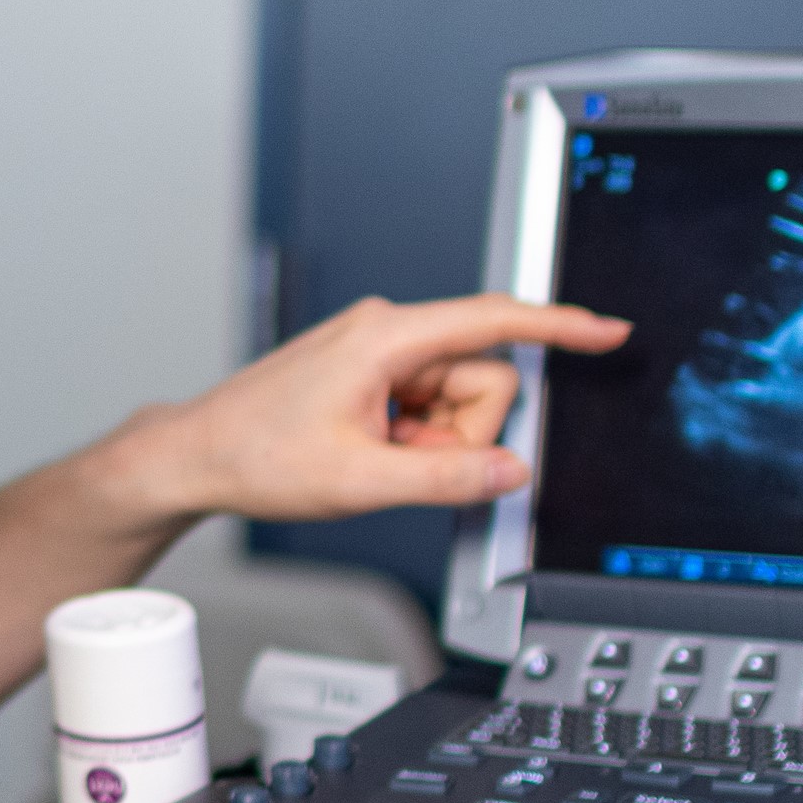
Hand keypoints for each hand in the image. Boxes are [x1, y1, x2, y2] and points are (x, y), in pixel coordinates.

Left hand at [107, 294, 628, 525]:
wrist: (196, 456)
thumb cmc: (255, 454)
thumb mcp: (360, 482)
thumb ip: (447, 480)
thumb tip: (508, 472)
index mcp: (386, 337)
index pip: (496, 320)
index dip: (559, 327)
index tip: (606, 330)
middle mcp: (385, 333)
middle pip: (482, 379)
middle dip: (461, 433)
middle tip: (402, 464)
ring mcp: (377, 353)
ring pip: (456, 401)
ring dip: (433, 443)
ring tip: (375, 461)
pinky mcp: (370, 375)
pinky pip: (426, 409)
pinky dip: (414, 441)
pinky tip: (371, 455)